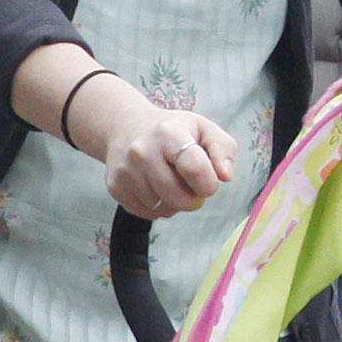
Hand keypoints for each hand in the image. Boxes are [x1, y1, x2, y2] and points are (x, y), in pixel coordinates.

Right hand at [77, 79, 240, 218]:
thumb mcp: (203, 129)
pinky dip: (157, 207)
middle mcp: (143, 151)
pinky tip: (156, 189)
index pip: (195, 168)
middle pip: (179, 198)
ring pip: (163, 209)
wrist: (127, 127)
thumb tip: (225, 176)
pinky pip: (147, 214)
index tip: (208, 181)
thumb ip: (223, 150)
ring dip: (174, 203)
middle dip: (193, 199)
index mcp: (169, 133)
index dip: (208, 183)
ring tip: (170, 182)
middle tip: (191, 185)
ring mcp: (126, 171)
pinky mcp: (115, 187)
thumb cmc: (172, 131)